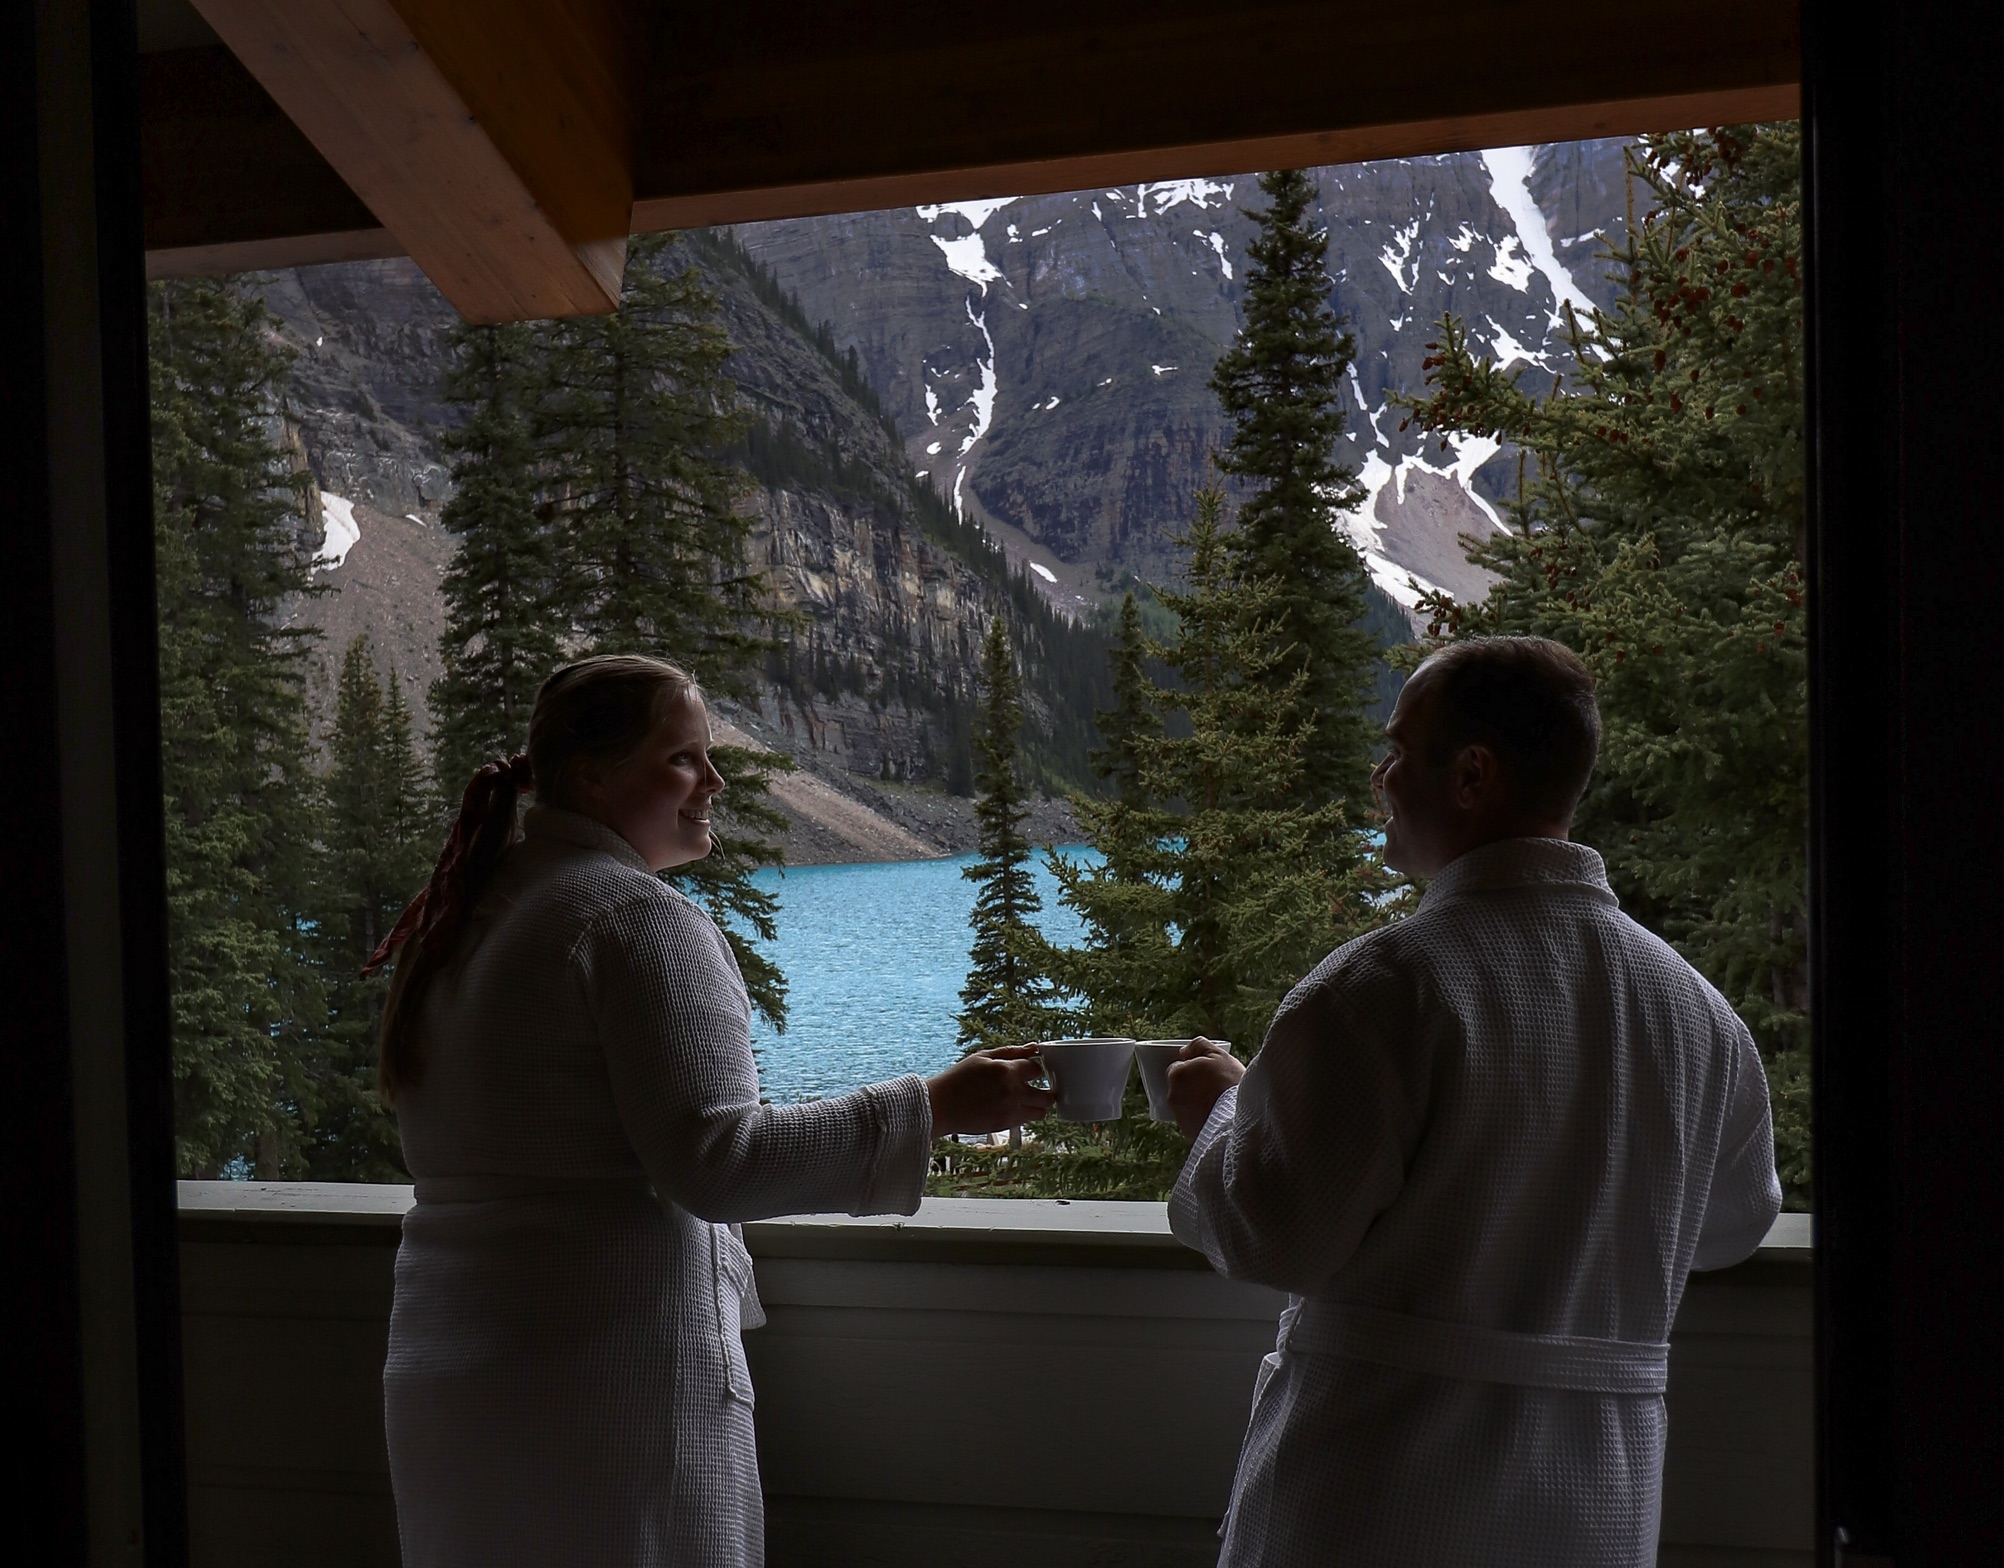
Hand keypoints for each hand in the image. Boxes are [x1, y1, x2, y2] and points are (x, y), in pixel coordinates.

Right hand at [927, 1045, 1057, 1136]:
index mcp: (1006, 1070)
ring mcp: (1010, 1110)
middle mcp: (1012, 1091)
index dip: (1035, 1069)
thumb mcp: (983, 1056)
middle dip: (1046, 1091)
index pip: (1037, 1069)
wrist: (940, 1105)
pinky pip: (1026, 1121)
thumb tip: (1034, 1047)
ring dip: (1037, 1106)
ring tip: (1027, 1101)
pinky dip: (1024, 1115)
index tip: (1029, 1071)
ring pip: (1041, 1112)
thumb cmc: (959, 1078)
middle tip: (1039, 1089)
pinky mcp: (1004, 1125)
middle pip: (1047, 1095)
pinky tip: (1012, 1107)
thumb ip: (1011, 1052)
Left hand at [1166, 1036, 1243, 1140]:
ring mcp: (1179, 1116)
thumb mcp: (1218, 1055)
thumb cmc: (1229, 1084)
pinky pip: (1192, 1121)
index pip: (1178, 1067)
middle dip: (1193, 1085)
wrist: (1239, 1119)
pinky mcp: (1188, 1132)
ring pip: (1186, 1104)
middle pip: (1181, 1086)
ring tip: (1218, 1102)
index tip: (1208, 1073)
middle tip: (1215, 1087)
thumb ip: (1198, 1046)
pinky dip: (1201, 1117)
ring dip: (1196, 1102)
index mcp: (1177, 1075)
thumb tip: (1184, 1051)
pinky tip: (1216, 1115)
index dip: (1193, 1068)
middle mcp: (1172, 1096)